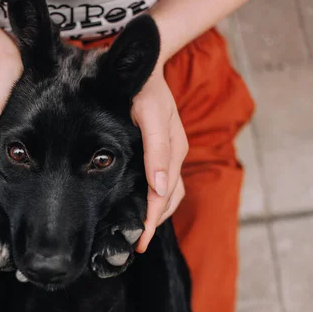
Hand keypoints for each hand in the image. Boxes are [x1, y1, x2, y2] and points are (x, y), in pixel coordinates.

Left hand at [132, 68, 187, 252]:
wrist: (147, 66)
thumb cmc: (143, 87)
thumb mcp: (148, 112)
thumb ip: (155, 149)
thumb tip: (160, 187)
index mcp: (170, 143)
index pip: (162, 188)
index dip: (152, 214)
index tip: (141, 237)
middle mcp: (175, 150)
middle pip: (168, 195)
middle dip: (153, 221)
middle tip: (137, 245)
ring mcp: (173, 152)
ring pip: (170, 192)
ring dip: (157, 214)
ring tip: (140, 235)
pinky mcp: (168, 152)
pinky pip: (168, 184)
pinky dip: (157, 201)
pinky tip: (144, 211)